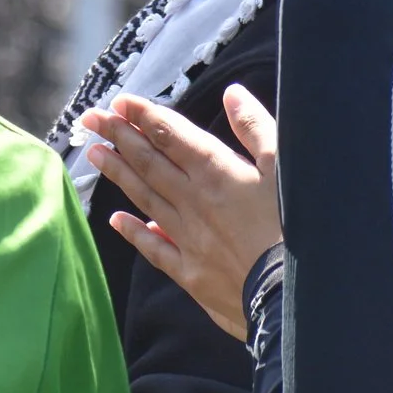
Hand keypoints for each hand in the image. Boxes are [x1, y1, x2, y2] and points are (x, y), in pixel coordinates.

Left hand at [80, 86, 282, 340]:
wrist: (299, 298)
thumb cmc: (302, 230)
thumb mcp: (289, 170)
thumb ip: (257, 129)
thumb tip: (233, 93)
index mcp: (217, 174)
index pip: (171, 136)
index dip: (144, 117)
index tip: (119, 102)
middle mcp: (194, 202)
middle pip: (149, 162)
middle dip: (119, 137)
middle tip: (90, 118)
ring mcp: (189, 238)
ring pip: (145, 198)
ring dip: (118, 174)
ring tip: (94, 153)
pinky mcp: (192, 273)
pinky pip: (154, 248)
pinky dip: (133, 232)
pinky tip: (115, 221)